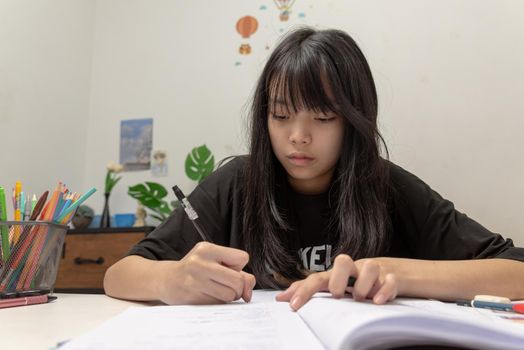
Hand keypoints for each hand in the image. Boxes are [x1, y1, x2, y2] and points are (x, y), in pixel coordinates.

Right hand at [157, 242, 255, 304]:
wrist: (166, 280)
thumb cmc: (195, 269)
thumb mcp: (214, 260)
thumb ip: (237, 271)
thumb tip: (248, 292)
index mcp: (207, 249)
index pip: (242, 258)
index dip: (239, 266)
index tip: (228, 267)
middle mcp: (200, 263)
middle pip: (238, 280)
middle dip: (238, 286)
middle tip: (227, 285)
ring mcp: (195, 282)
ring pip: (230, 295)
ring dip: (229, 296)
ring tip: (217, 290)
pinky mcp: (192, 298)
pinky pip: (218, 305)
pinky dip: (218, 302)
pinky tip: (207, 295)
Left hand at [275, 254, 397, 309]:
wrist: (394, 273)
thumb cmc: (357, 282)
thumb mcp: (335, 287)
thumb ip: (309, 291)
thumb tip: (281, 297)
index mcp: (338, 274)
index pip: (317, 278)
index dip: (304, 290)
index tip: (294, 306)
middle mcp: (355, 269)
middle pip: (342, 260)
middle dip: (337, 280)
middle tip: (338, 296)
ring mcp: (374, 272)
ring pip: (370, 266)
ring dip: (363, 285)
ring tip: (362, 299)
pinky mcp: (394, 278)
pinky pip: (390, 280)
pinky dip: (385, 289)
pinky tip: (378, 301)